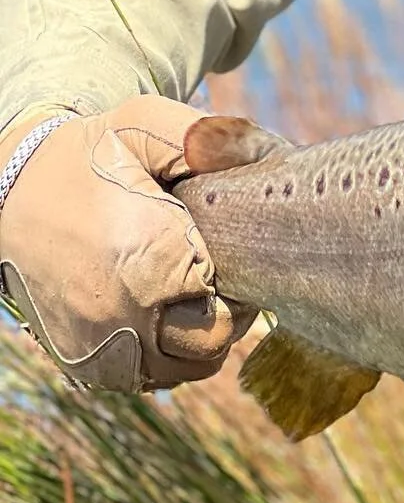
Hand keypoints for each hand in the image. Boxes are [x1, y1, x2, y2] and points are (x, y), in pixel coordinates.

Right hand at [0, 96, 275, 392]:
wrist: (5, 190)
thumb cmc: (87, 154)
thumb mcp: (144, 123)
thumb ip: (213, 137)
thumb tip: (277, 154)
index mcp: (148, 260)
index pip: (231, 300)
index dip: (241, 276)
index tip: (232, 248)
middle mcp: (122, 315)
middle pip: (212, 340)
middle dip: (227, 308)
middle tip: (218, 272)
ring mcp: (99, 347)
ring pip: (183, 369)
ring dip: (198, 338)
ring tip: (191, 292)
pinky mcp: (80, 362)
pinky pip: (144, 379)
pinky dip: (164, 355)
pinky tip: (162, 313)